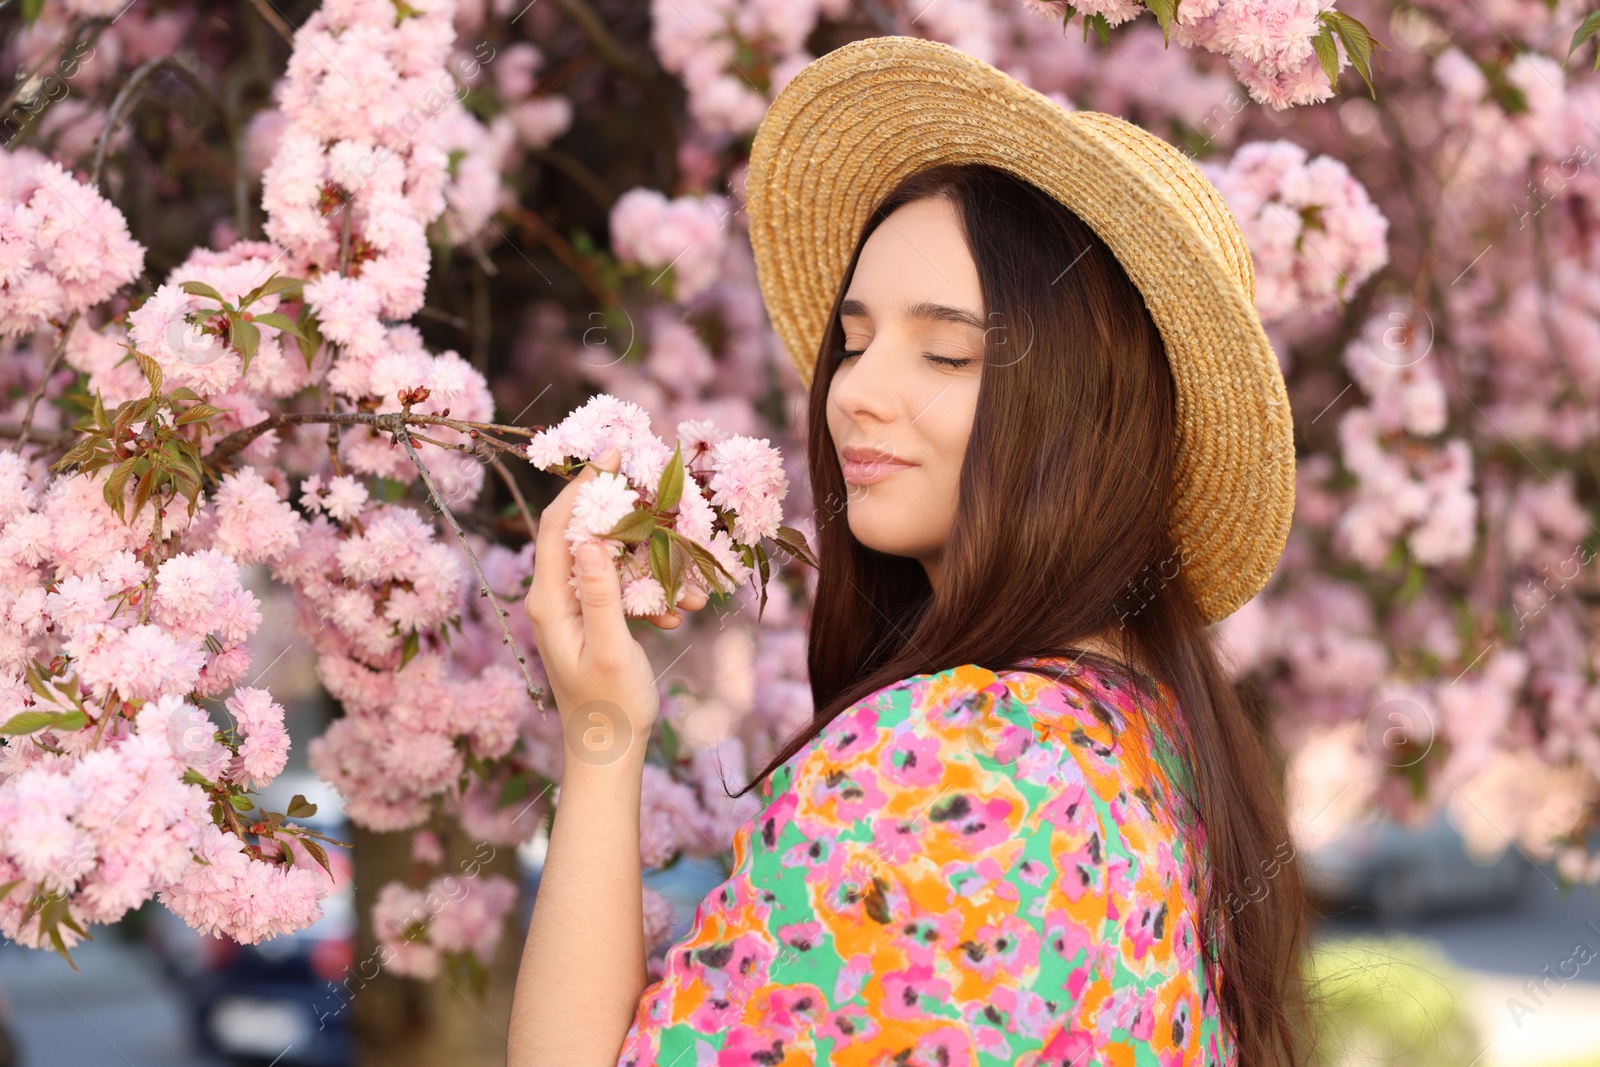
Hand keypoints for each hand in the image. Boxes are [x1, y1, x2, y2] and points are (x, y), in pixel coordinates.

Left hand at [523, 448, 702, 764]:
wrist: (609, 751)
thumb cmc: (609, 706)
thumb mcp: (608, 649)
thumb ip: (599, 595)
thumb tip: (591, 540)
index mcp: (550, 601)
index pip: (558, 526)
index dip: (583, 486)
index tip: (613, 456)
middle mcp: (555, 598)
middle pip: (583, 533)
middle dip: (621, 510)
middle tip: (656, 487)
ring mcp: (574, 608)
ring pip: (611, 560)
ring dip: (648, 559)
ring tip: (683, 571)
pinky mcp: (595, 619)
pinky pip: (624, 588)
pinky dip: (652, 591)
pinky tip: (679, 611)